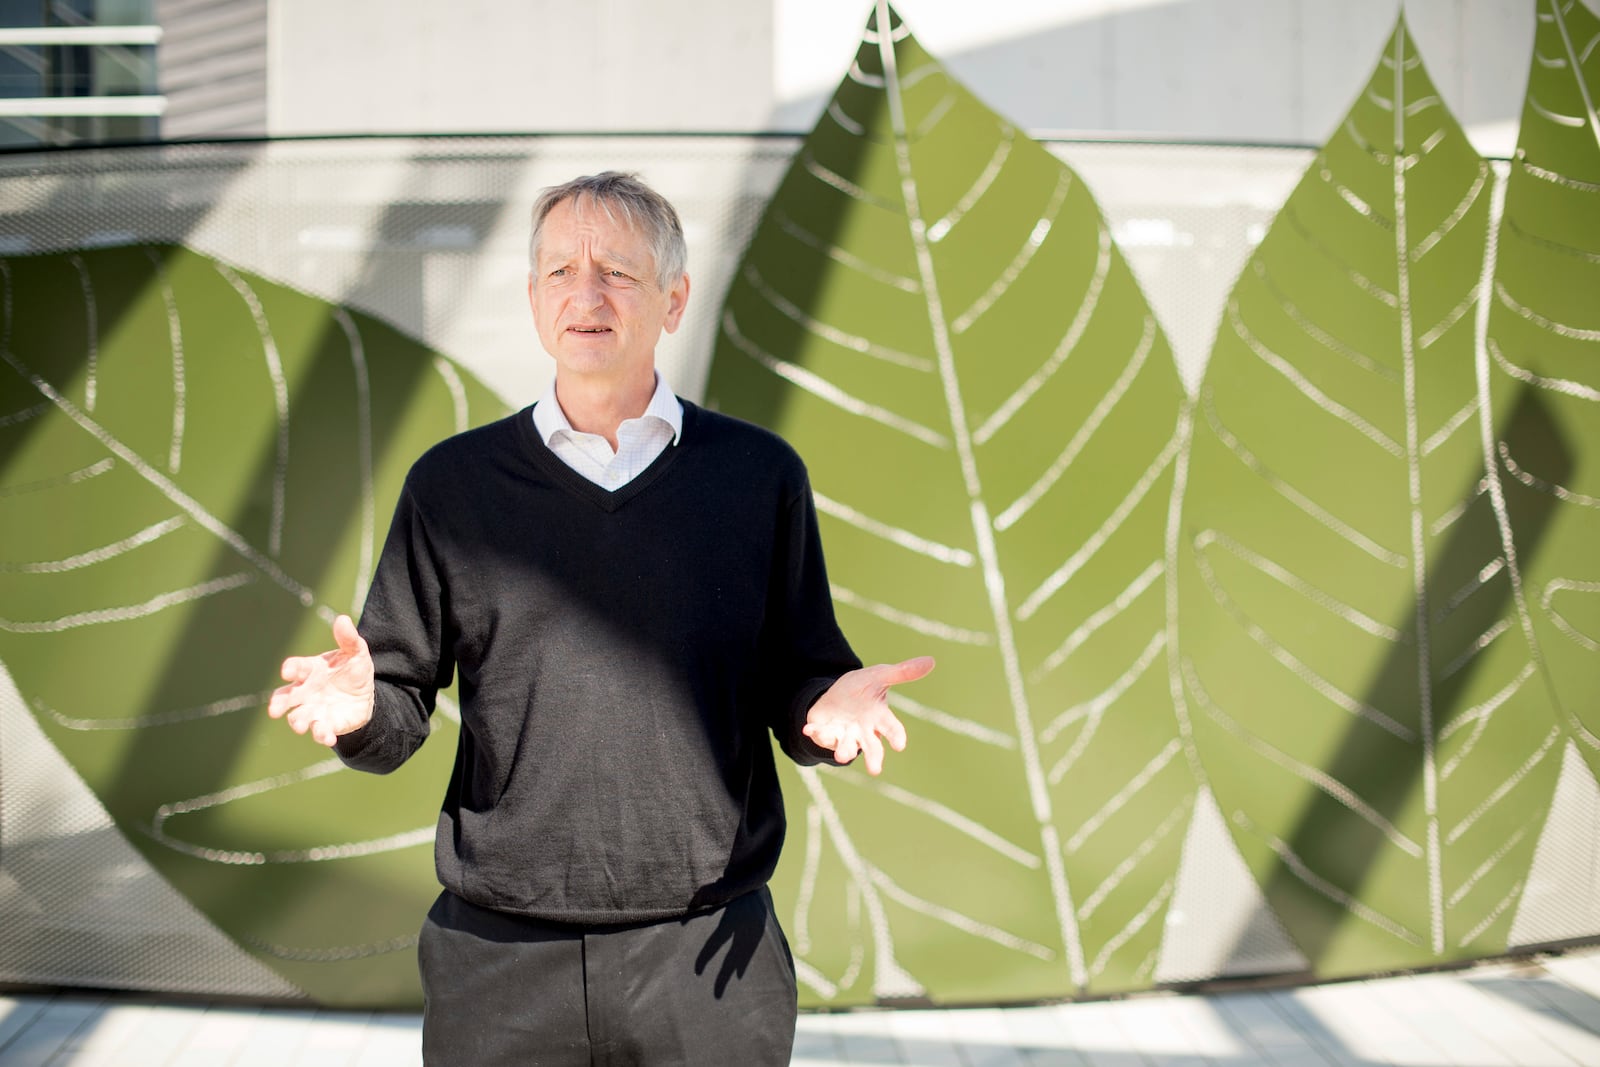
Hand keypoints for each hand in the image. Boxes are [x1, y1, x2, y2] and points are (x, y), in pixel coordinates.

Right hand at [267, 614, 375, 746]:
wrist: (364, 696)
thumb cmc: (352, 671)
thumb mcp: (355, 652)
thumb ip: (348, 639)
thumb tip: (342, 619)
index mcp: (311, 670)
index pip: (296, 668)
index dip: (291, 669)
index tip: (288, 671)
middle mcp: (306, 691)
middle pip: (286, 696)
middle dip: (279, 703)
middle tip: (274, 710)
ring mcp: (313, 709)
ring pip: (298, 717)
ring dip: (298, 722)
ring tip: (301, 726)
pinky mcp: (326, 724)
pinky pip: (320, 732)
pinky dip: (322, 735)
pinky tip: (328, 737)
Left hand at [802, 656, 933, 774]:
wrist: (835, 695)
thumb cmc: (862, 688)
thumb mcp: (879, 675)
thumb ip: (903, 672)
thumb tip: (931, 660)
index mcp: (879, 718)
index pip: (892, 728)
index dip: (896, 737)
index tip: (900, 745)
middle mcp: (864, 731)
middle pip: (872, 747)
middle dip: (873, 758)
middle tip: (875, 770)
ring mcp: (845, 735)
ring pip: (846, 747)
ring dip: (844, 751)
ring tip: (843, 755)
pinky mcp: (826, 734)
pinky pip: (821, 735)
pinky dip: (816, 733)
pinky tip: (808, 729)